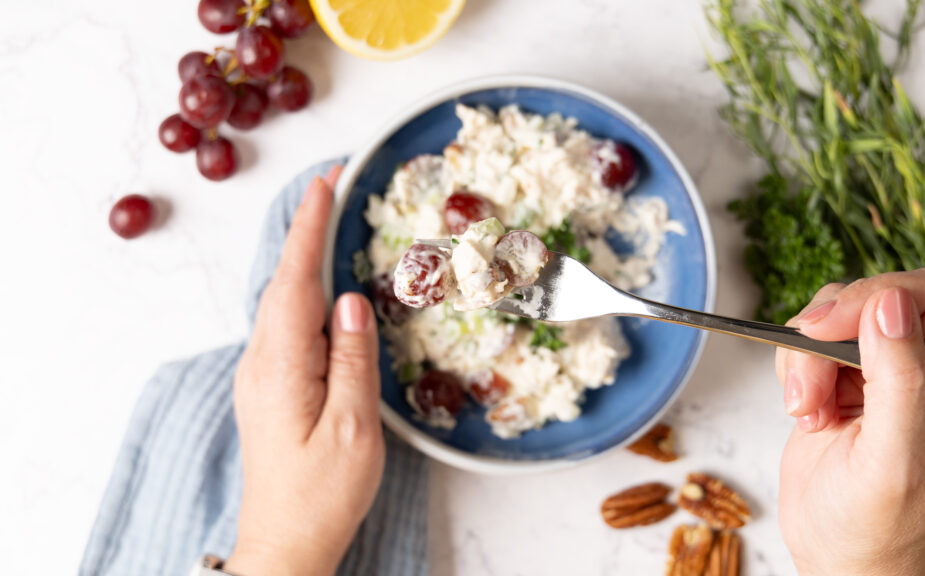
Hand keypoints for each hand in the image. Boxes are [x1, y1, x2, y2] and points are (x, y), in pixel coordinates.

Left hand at [224, 166, 385, 575]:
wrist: (284, 542)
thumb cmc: (321, 494)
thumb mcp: (353, 430)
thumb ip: (354, 361)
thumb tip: (352, 300)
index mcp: (283, 366)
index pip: (295, 280)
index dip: (309, 228)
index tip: (325, 183)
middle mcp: (262, 362)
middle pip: (283, 281)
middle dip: (305, 230)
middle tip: (334, 187)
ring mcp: (262, 374)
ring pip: (282, 300)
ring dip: (304, 257)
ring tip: (330, 222)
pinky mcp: (270, 386)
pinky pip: (285, 323)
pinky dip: (303, 290)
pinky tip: (323, 287)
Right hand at [775, 269, 924, 575]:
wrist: (839, 560)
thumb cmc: (878, 528)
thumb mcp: (894, 459)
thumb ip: (899, 379)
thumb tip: (889, 303)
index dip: (876, 297)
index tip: (826, 328)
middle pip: (875, 298)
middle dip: (829, 332)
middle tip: (808, 383)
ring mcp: (882, 373)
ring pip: (834, 317)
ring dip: (804, 358)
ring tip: (807, 410)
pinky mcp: (841, 380)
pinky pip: (808, 343)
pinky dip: (792, 370)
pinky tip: (805, 414)